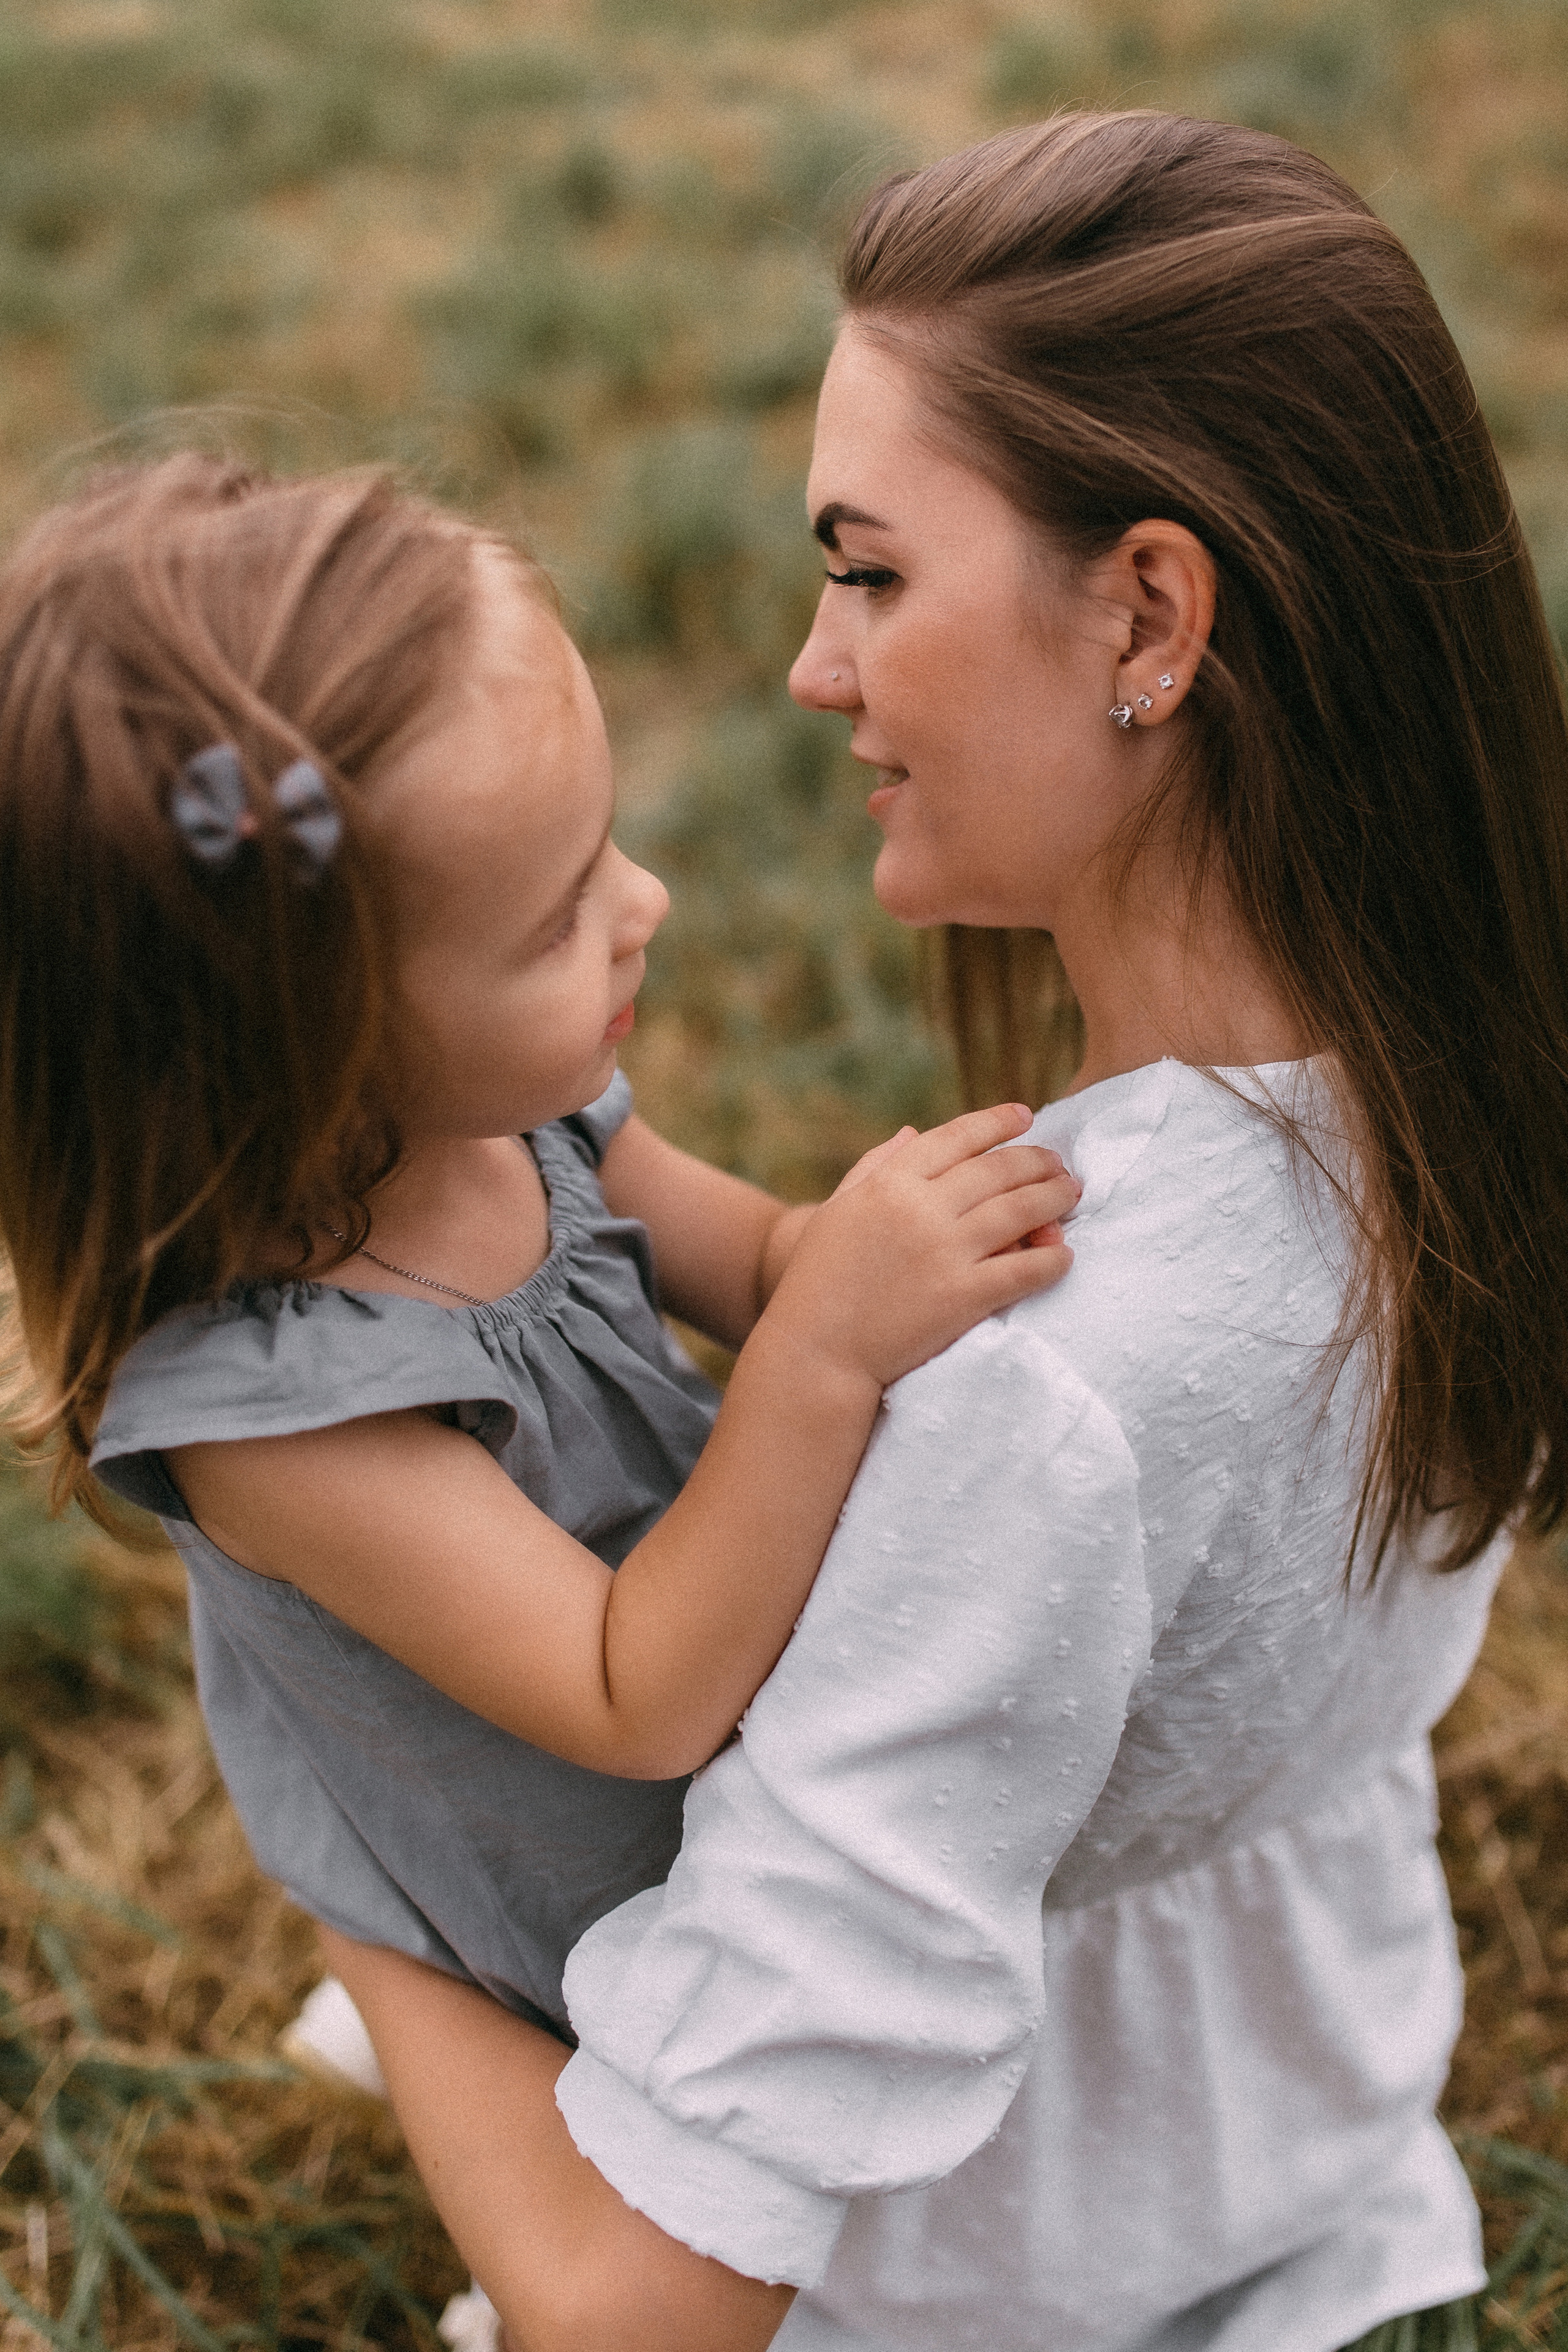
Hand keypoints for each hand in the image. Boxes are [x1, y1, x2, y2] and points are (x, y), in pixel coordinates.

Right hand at [760, 1104, 1078, 1393]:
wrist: (816, 1352)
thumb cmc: (818, 1281)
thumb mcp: (837, 1211)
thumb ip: (874, 1166)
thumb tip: (912, 1132)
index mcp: (889, 1183)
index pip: (956, 1137)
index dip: (997, 1122)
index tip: (1025, 1116)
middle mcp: (920, 1209)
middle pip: (998, 1169)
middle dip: (1037, 1160)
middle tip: (1059, 1163)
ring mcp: (944, 1252)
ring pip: (1020, 1210)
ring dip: (1054, 1196)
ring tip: (1071, 1193)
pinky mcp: (963, 1296)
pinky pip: (1025, 1270)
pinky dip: (1053, 1259)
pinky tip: (1065, 1255)